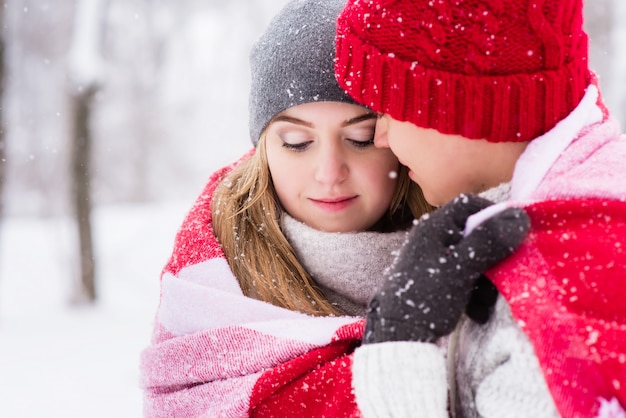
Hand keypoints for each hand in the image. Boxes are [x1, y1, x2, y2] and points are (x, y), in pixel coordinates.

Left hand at [364, 194, 529, 343]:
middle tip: (502, 279)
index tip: (514, 232)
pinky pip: (464, 279)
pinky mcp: (436, 282)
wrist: (399, 335)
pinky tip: (475, 312)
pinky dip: (474, 293)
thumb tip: (520, 215)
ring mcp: (434, 261)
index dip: (493, 214)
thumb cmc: (427, 296)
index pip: (468, 205)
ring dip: (486, 282)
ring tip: (483, 304)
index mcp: (433, 228)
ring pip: (473, 261)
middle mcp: (433, 240)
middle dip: (493, 259)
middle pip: (475, 236)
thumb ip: (489, 241)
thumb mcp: (461, 267)